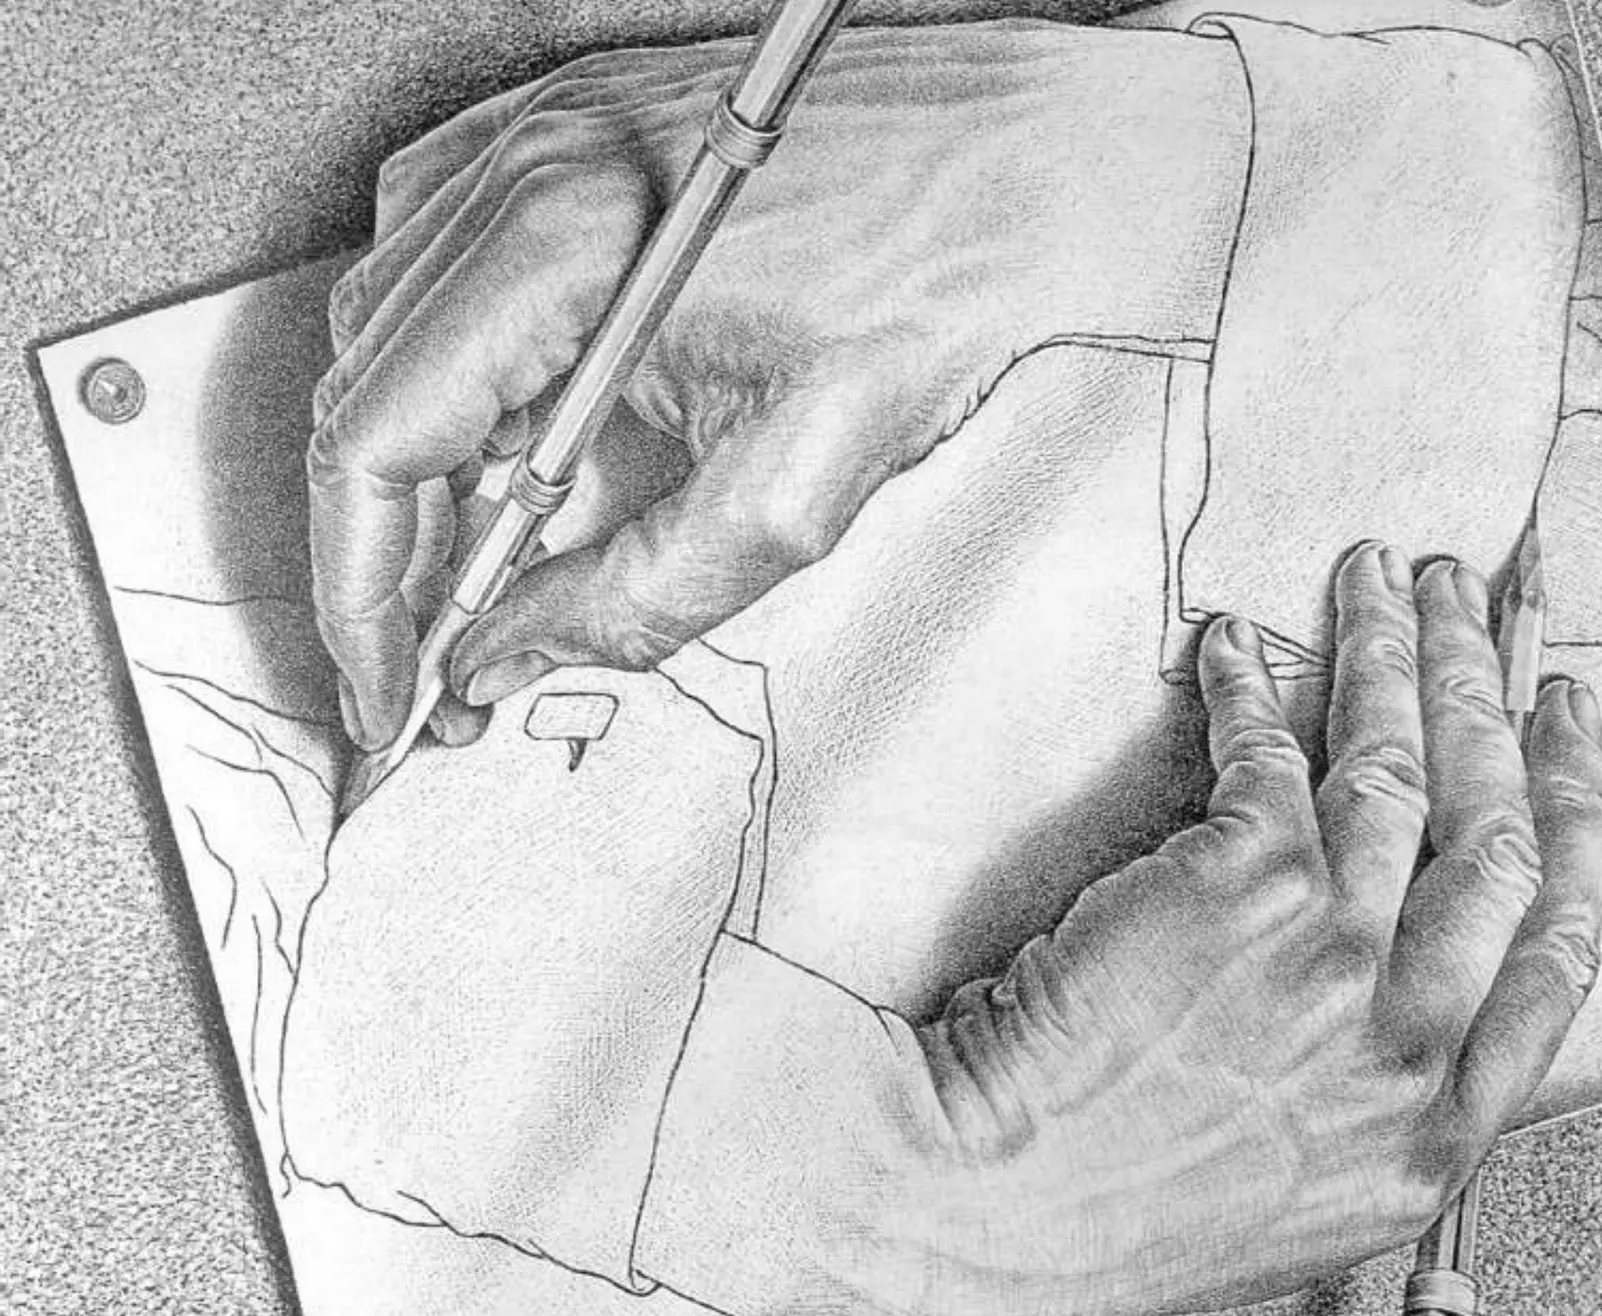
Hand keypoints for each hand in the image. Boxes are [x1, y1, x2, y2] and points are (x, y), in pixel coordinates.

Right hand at [308, 21, 1247, 747]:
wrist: (1038, 157)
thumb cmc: (949, 282)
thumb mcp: (804, 484)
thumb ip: (639, 596)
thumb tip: (510, 660)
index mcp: (562, 248)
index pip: (376, 443)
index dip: (360, 593)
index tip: (391, 693)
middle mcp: (516, 171)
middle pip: (360, 391)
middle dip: (382, 551)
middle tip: (437, 662)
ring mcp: (528, 138)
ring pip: (382, 333)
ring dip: (412, 467)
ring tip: (485, 569)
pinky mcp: (559, 132)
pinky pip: (435, 265)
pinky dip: (447, 372)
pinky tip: (516, 440)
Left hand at [786, 549, 1601, 1315]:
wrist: (991, 1207)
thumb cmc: (1110, 1210)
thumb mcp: (1298, 1202)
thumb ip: (1377, 1106)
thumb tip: (1407, 995)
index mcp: (1436, 1135)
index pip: (1560, 952)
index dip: (1579, 820)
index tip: (1568, 739)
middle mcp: (1410, 1044)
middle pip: (1500, 836)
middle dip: (1497, 702)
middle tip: (1482, 616)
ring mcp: (1337, 960)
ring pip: (1403, 770)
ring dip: (1399, 654)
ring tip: (1384, 580)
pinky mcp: (1243, 887)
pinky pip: (1270, 749)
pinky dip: (1254, 682)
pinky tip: (1237, 642)